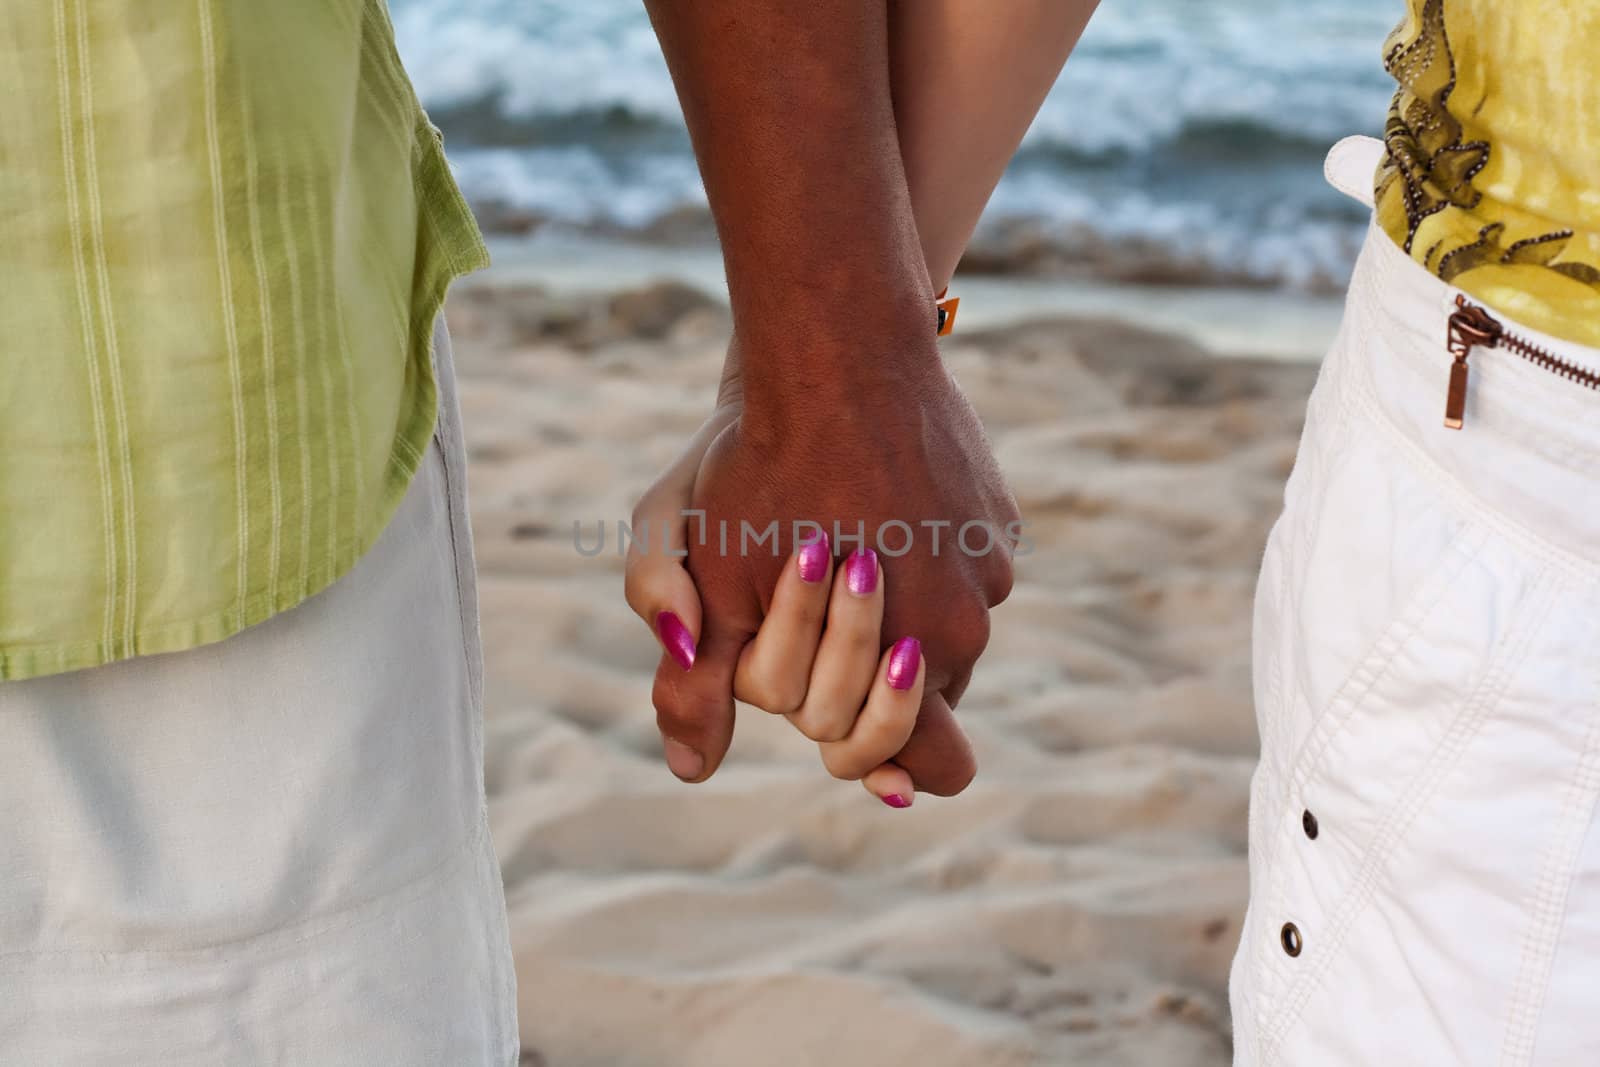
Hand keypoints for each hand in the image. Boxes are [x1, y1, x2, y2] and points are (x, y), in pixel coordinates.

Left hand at [627, 333, 1017, 794]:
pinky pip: (960, 562)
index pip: (925, 759)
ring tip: (843, 544)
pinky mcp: (998, 512)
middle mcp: (973, 620)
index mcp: (917, 658)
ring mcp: (994, 561)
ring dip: (900, 605)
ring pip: (944, 621)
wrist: (836, 349)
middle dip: (873, 669)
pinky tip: (873, 500)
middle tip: (819, 603)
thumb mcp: (707, 578)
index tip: (838, 722)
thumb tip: (688, 771)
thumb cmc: (762, 470)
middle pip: (927, 688)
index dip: (882, 755)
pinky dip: (923, 550)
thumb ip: (699, 683)